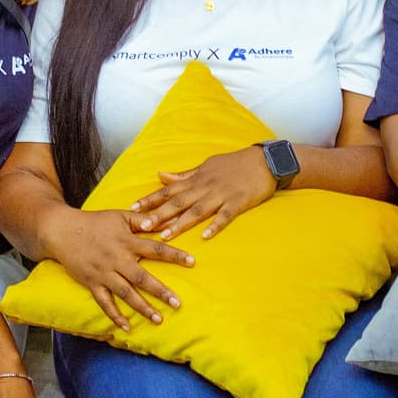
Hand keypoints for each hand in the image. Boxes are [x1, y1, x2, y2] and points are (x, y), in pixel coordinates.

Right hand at [46, 208, 195, 330]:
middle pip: (142, 277)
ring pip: (126, 293)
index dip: (174, 255)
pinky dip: (115, 316)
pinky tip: (127, 327)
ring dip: (142, 307)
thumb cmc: (95, 222)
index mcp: (127, 242)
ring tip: (158, 319)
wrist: (63, 231)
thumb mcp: (119, 216)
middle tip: (177, 304)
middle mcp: (117, 259)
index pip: (155, 249)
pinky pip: (105, 303)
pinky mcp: (92, 283)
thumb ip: (141, 220)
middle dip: (160, 291)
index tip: (192, 262)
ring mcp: (104, 273)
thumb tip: (161, 221)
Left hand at [130, 145, 274, 239]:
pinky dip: (215, 225)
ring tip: (165, 236)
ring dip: (181, 223)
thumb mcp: (205, 166)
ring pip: (197, 210)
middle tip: (142, 226)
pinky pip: (225, 216)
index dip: (150, 199)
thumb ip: (183, 175)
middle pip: (178, 202)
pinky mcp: (238, 202)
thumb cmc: (233, 164)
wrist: (264, 161)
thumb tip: (160, 175)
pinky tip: (205, 236)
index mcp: (196, 179)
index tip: (132, 208)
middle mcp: (205, 186)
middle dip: (159, 214)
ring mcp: (222, 194)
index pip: (168, 190)